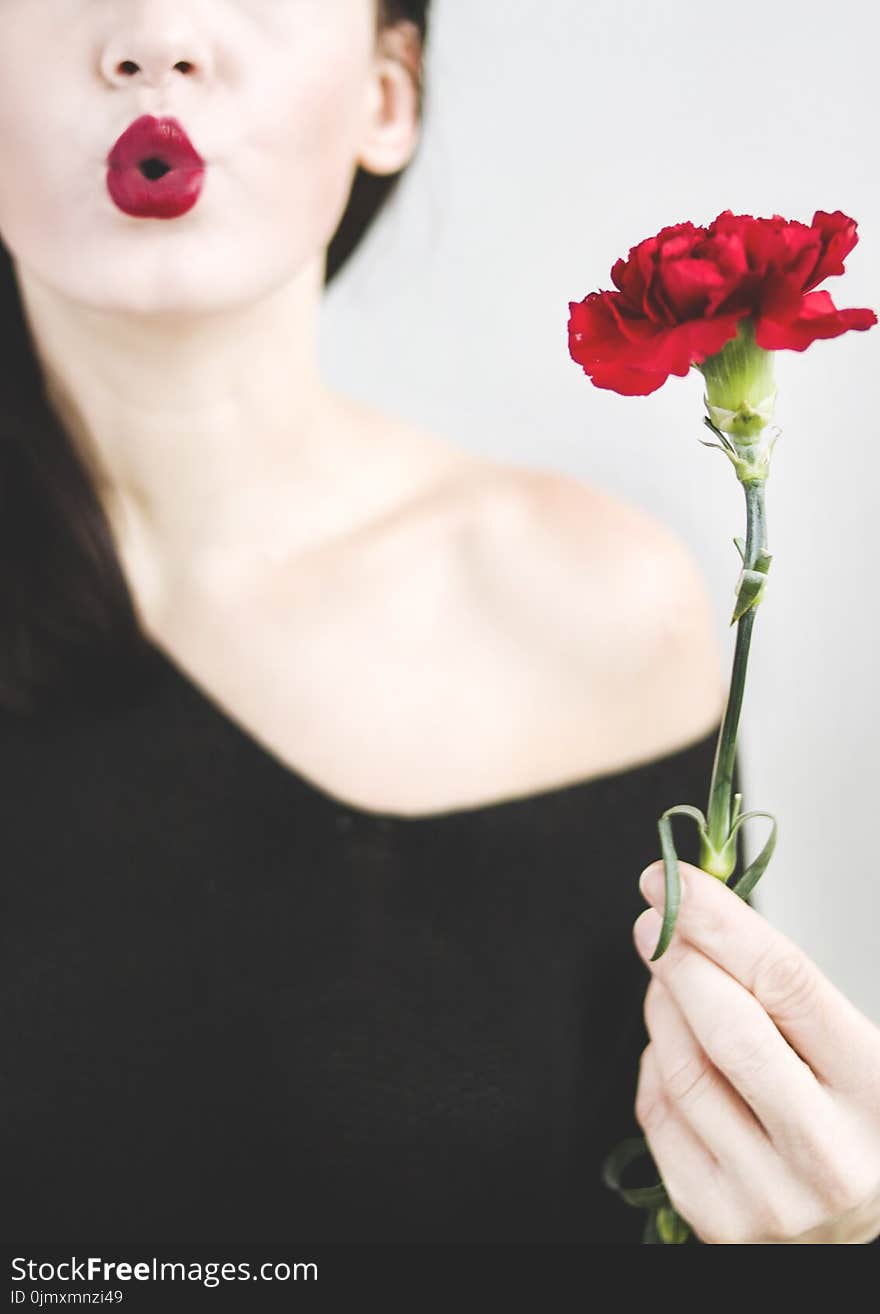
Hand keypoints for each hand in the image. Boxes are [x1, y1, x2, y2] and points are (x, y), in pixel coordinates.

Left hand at [632, 860, 879, 1243]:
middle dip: (679, 956)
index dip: (723, 923)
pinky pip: (660, 1115)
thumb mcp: (857, 1054)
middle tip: (654, 916)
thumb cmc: (853, 1124)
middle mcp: (827, 1154)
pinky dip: (657, 1063)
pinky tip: (673, 1045)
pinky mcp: (717, 1219)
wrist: (856, 1233)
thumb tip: (704, 914)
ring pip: (683, 1068)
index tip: (678, 884)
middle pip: (728, 1026)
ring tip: (667, 974)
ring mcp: (769, 1196)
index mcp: (878, 1093)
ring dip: (661, 1002)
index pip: (788, 983)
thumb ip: (792, 993)